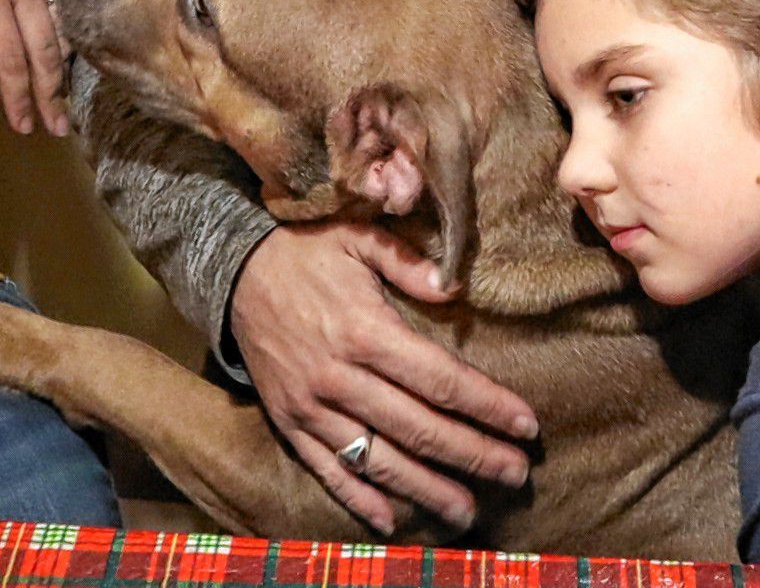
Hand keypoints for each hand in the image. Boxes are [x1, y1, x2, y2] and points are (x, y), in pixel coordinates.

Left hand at [0, 0, 68, 135]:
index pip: (9, 58)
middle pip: (45, 50)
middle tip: (57, 128)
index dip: (18, 98)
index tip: (24, 127)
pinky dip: (70, 18)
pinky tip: (70, 33)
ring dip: (65, 62)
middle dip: (50, 94)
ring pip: (63, 22)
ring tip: (65, 92)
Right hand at [230, 221, 538, 533]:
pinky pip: (327, 468)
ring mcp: (312, 406)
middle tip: (516, 473)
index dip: (487, 405)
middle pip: (418, 428)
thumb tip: (455, 286)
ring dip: (426, 488)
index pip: (440, 380)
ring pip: (378, 459)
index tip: (526, 424)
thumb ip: (409, 262)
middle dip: (472, 454)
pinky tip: (392, 521)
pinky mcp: (289, 423)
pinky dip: (359, 499)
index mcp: (365, 331)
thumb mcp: (359, 237)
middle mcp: (340, 377)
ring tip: (466, 509)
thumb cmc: (307, 250)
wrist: (234, 271)